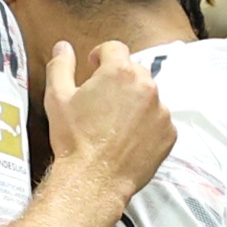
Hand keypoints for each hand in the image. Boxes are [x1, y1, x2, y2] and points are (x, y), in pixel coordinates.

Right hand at [43, 40, 173, 205]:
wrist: (93, 179)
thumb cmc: (74, 139)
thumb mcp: (57, 98)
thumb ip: (60, 65)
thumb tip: (63, 47)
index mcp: (119, 72)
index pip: (115, 48)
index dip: (101, 55)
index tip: (94, 67)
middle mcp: (146, 86)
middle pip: (133, 71)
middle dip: (118, 81)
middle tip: (100, 101)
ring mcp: (161, 111)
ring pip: (147, 96)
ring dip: (133, 103)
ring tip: (113, 124)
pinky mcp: (169, 133)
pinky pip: (158, 120)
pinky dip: (146, 125)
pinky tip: (126, 138)